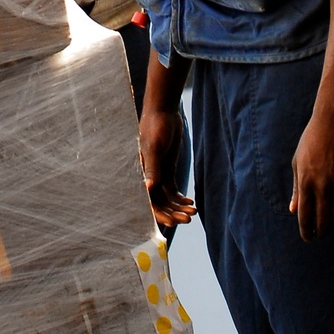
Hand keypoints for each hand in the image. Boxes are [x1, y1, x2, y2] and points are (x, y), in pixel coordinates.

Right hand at [138, 106, 195, 228]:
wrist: (163, 112)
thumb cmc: (155, 127)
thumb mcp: (155, 147)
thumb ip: (152, 168)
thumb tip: (149, 188)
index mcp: (140, 174)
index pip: (148, 201)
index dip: (159, 214)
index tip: (173, 222)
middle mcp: (148, 177)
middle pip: (159, 204)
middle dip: (173, 213)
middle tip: (189, 218)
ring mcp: (158, 174)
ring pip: (167, 199)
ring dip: (179, 207)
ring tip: (193, 211)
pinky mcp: (166, 169)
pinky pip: (172, 190)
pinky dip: (181, 198)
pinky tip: (191, 202)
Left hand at [290, 107, 333, 241]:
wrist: (333, 122)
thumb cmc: (311, 141)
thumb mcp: (298, 163)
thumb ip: (297, 189)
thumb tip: (293, 211)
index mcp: (305, 182)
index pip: (305, 217)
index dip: (307, 232)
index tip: (309, 237)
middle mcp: (322, 185)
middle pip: (324, 221)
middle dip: (322, 232)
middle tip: (322, 234)